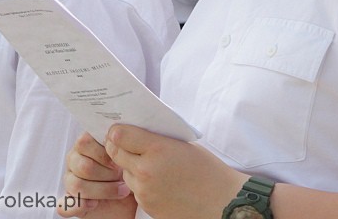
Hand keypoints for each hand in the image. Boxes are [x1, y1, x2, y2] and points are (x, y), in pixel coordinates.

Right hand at [58, 132, 135, 217]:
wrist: (132, 201)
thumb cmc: (130, 176)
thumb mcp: (128, 159)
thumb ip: (119, 148)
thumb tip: (116, 141)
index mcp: (85, 146)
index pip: (84, 142)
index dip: (102, 154)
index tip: (118, 163)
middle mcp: (75, 162)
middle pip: (83, 165)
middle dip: (106, 175)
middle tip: (121, 178)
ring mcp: (70, 182)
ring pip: (76, 184)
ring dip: (102, 190)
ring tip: (120, 191)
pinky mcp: (69, 204)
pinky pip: (64, 206)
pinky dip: (80, 205)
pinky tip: (94, 204)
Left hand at [102, 125, 244, 218]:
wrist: (222, 202)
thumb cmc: (207, 170)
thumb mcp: (181, 144)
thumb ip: (155, 139)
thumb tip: (134, 132)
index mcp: (156, 149)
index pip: (119, 135)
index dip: (117, 131)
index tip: (120, 130)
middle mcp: (146, 171)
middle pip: (115, 153)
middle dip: (119, 147)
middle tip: (126, 143)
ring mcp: (145, 191)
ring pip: (124, 173)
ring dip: (130, 167)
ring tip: (149, 165)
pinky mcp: (147, 207)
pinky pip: (135, 190)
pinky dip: (140, 184)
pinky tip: (157, 181)